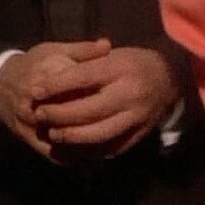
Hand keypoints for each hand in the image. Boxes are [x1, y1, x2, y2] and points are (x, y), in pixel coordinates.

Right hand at [0, 39, 110, 159]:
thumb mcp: (55, 50)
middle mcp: (39, 100)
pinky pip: (55, 153)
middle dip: (98, 119)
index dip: (103, 92)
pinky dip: (75, 157)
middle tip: (122, 121)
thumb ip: (82, 50)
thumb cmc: (33, 64)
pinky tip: (93, 156)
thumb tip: (108, 46)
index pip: (81, 86)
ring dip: (89, 142)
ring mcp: (34, 123)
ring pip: (66, 137)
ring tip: (113, 140)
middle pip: (74, 114)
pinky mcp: (30, 139)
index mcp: (48, 74)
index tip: (120, 96)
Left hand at [29, 46, 178, 159]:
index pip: (82, 78)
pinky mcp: (139, 135)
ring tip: (53, 133)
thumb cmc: (134, 63)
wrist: (170, 79)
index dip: (55, 86)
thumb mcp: (112, 54)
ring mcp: (136, 118)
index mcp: (122, 69)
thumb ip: (85, 62)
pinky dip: (88, 149)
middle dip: (59, 114)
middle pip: (88, 110)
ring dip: (71, 136)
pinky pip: (110, 147)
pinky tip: (72, 146)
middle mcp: (131, 94)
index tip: (34, 90)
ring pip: (98, 134)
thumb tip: (51, 77)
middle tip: (39, 114)